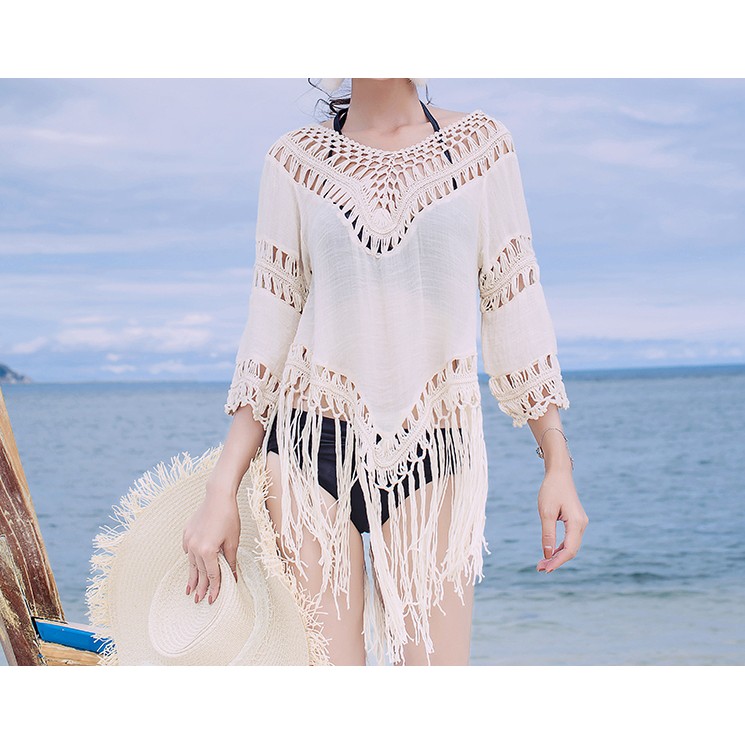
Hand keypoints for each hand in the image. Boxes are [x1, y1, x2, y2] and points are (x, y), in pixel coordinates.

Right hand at [181, 478, 240, 604]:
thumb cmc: (229, 517)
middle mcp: (195, 548)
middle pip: (199, 572)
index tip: (213, 600)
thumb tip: (233, 576)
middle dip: (200, 587)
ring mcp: (188, 540)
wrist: (217, 497)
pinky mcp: (186, 534)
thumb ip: (231, 560)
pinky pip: (188, 551)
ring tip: (190, 590)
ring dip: (192, 577)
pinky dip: (191, 559)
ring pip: (191, 564)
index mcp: (208, 551)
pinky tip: (192, 566)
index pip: (212, 575)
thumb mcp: (233, 540)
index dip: (214, 588)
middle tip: (198, 600)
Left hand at [535, 468, 588, 573]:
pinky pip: (570, 539)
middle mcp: (581, 524)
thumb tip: (547, 553)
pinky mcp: (576, 521)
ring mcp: (580, 523)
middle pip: (571, 550)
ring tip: (542, 562)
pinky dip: (560, 547)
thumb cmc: (551, 490)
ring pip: (571, 546)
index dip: (557, 561)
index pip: (569, 550)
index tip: (545, 569)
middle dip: (556, 561)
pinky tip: (550, 552)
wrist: (559, 474)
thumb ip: (547, 533)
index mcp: (576, 522)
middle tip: (539, 568)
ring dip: (558, 555)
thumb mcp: (546, 512)